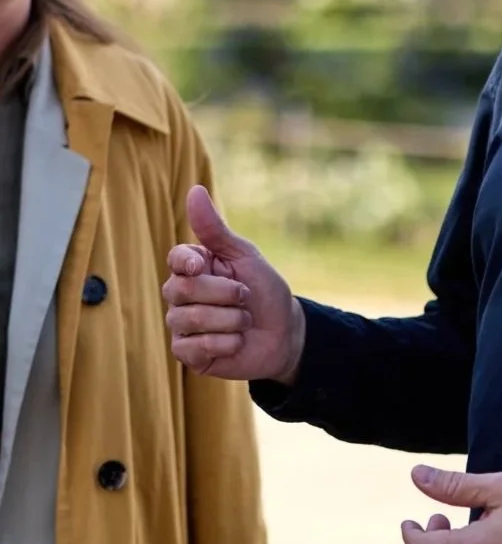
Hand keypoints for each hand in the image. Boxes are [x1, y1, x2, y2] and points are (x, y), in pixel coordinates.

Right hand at [163, 185, 305, 382]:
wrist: (284, 333)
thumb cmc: (264, 291)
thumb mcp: (245, 256)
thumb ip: (215, 229)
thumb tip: (194, 190)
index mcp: (193, 267)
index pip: (176, 259)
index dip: (187, 263)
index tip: (203, 266)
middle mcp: (181, 294)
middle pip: (183, 290)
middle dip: (226, 294)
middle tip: (245, 297)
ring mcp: (181, 325)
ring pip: (191, 320)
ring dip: (231, 321)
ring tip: (244, 321)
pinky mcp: (187, 353)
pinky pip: (194, 348)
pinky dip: (225, 343)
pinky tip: (236, 342)